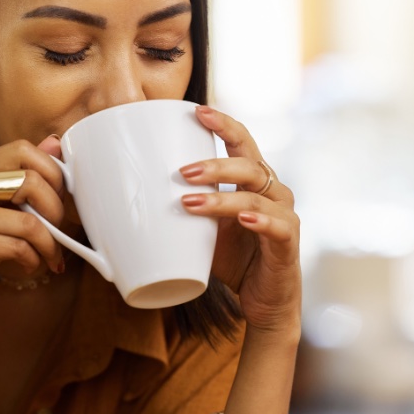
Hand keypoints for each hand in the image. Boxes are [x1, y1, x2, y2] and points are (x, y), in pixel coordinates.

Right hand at [0, 135, 68, 343]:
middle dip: (55, 209)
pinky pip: (17, 246)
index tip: (58, 201)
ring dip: (49, 245)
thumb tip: (55, 143)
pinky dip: (33, 260)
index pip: (22, 150)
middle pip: (30, 179)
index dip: (52, 174)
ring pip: (29, 220)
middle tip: (58, 232)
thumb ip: (22, 179)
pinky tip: (28, 267)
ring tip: (48, 256)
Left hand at [178, 105, 301, 338]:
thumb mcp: (201, 229)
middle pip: (249, 164)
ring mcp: (284, 216)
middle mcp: (274, 191)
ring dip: (222, 197)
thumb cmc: (232, 260)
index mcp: (253, 181)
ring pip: (256, 194)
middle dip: (215, 163)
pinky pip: (277, 226)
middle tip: (182, 171)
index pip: (243, 143)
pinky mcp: (289, 243)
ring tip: (190, 202)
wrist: (261, 303)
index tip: (197, 110)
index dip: (224, 125)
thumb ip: (179, 210)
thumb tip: (124, 199)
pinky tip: (242, 218)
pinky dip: (259, 219)